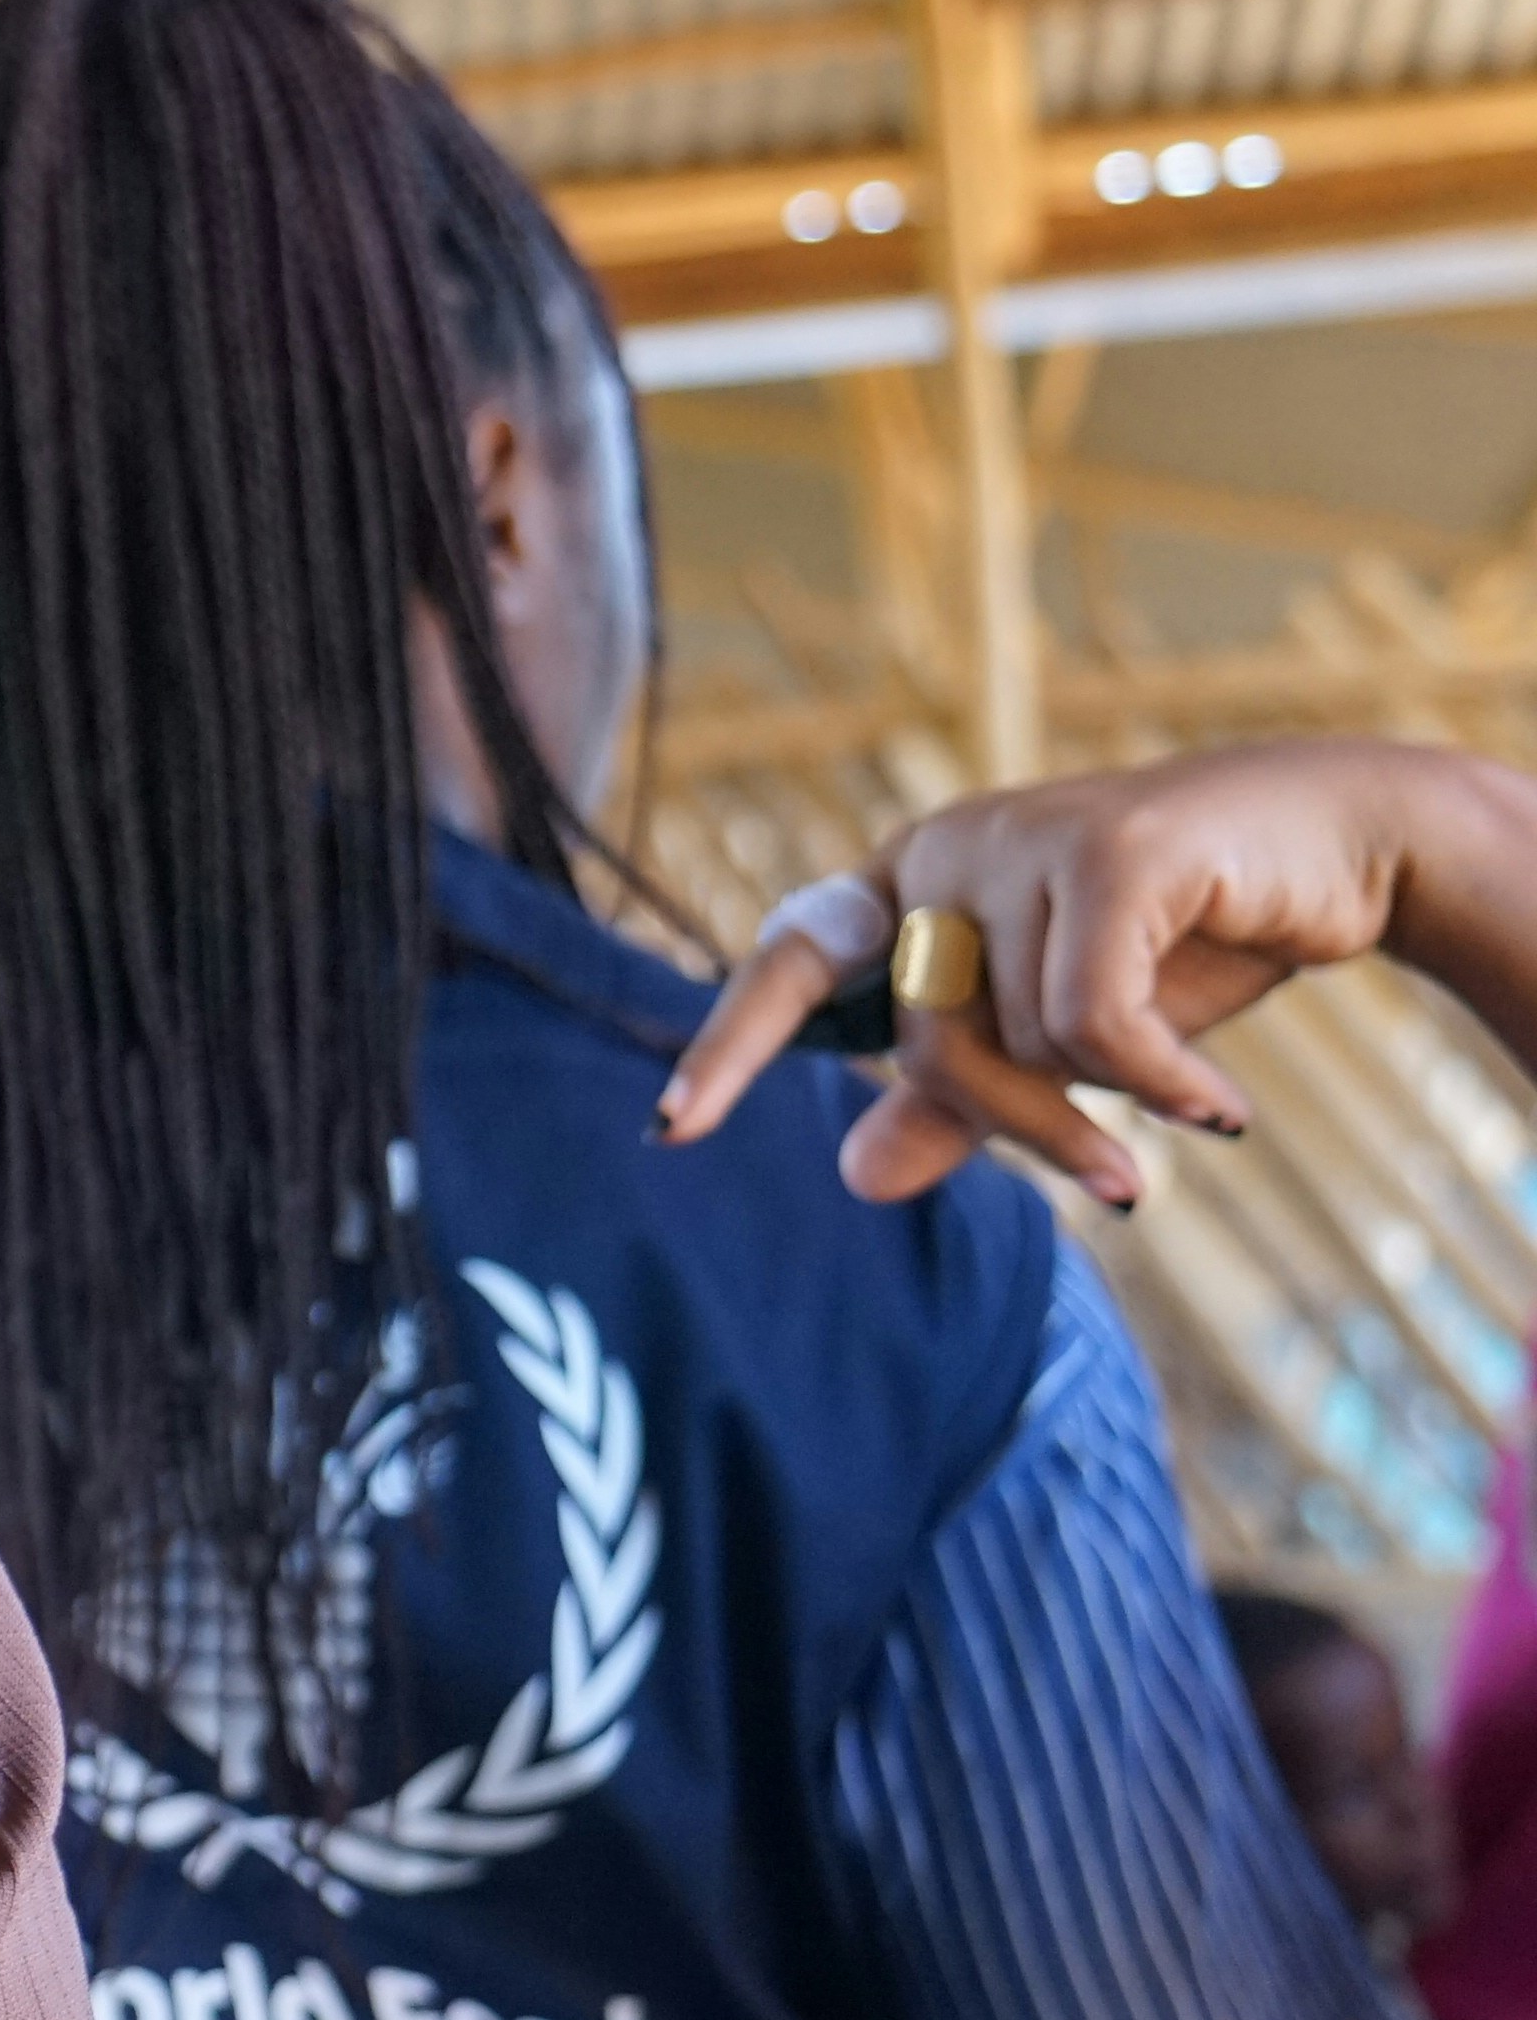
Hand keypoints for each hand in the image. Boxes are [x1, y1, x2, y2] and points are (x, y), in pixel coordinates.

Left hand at [653, 740, 1536, 1204]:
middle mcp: (946, 846)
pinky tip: (1219, 1106)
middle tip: (1113, 1181)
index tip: (668, 1132)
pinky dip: (1157, 1082)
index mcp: (914, 879)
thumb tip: (851, 1174)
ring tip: (1192, 1096)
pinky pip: (1089, 1023)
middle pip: (924, 1043)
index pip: (794, 960)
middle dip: (1021, 1125)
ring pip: (1013, 1041)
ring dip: (1109, 1100)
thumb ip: (964, 1098)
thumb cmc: (1195, 942)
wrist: (1350, 853)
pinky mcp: (1104, 853)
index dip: (732, 1043)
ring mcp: (1019, 838)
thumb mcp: (1066, 1036)